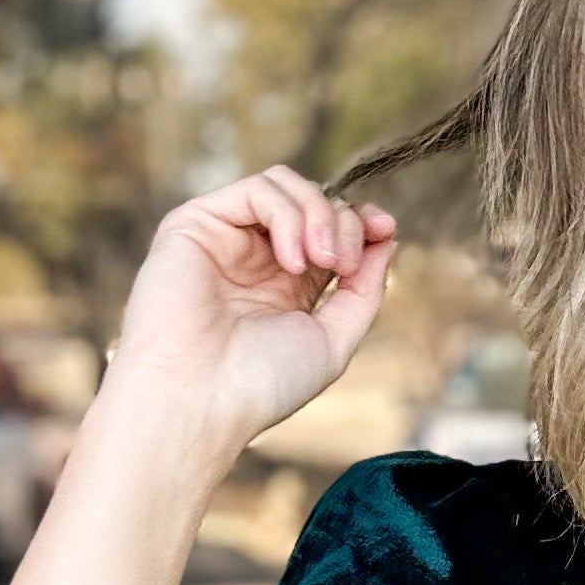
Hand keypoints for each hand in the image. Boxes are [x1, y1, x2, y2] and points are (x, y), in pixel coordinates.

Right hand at [104, 165, 396, 456]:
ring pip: (287, 185)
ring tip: (321, 261)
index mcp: (287, 286)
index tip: (385, 229)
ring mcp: (226, 237)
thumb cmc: (260, 384)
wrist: (200, 399)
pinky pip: (257, 189)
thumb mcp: (333, 340)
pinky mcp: (196, 222)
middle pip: (315, 202)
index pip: (332, 230)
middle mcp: (256, 257)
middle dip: (344, 224)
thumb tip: (388, 238)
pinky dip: (287, 216)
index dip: (361, 222)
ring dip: (319, 214)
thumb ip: (363, 290)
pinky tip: (290, 261)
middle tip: (341, 266)